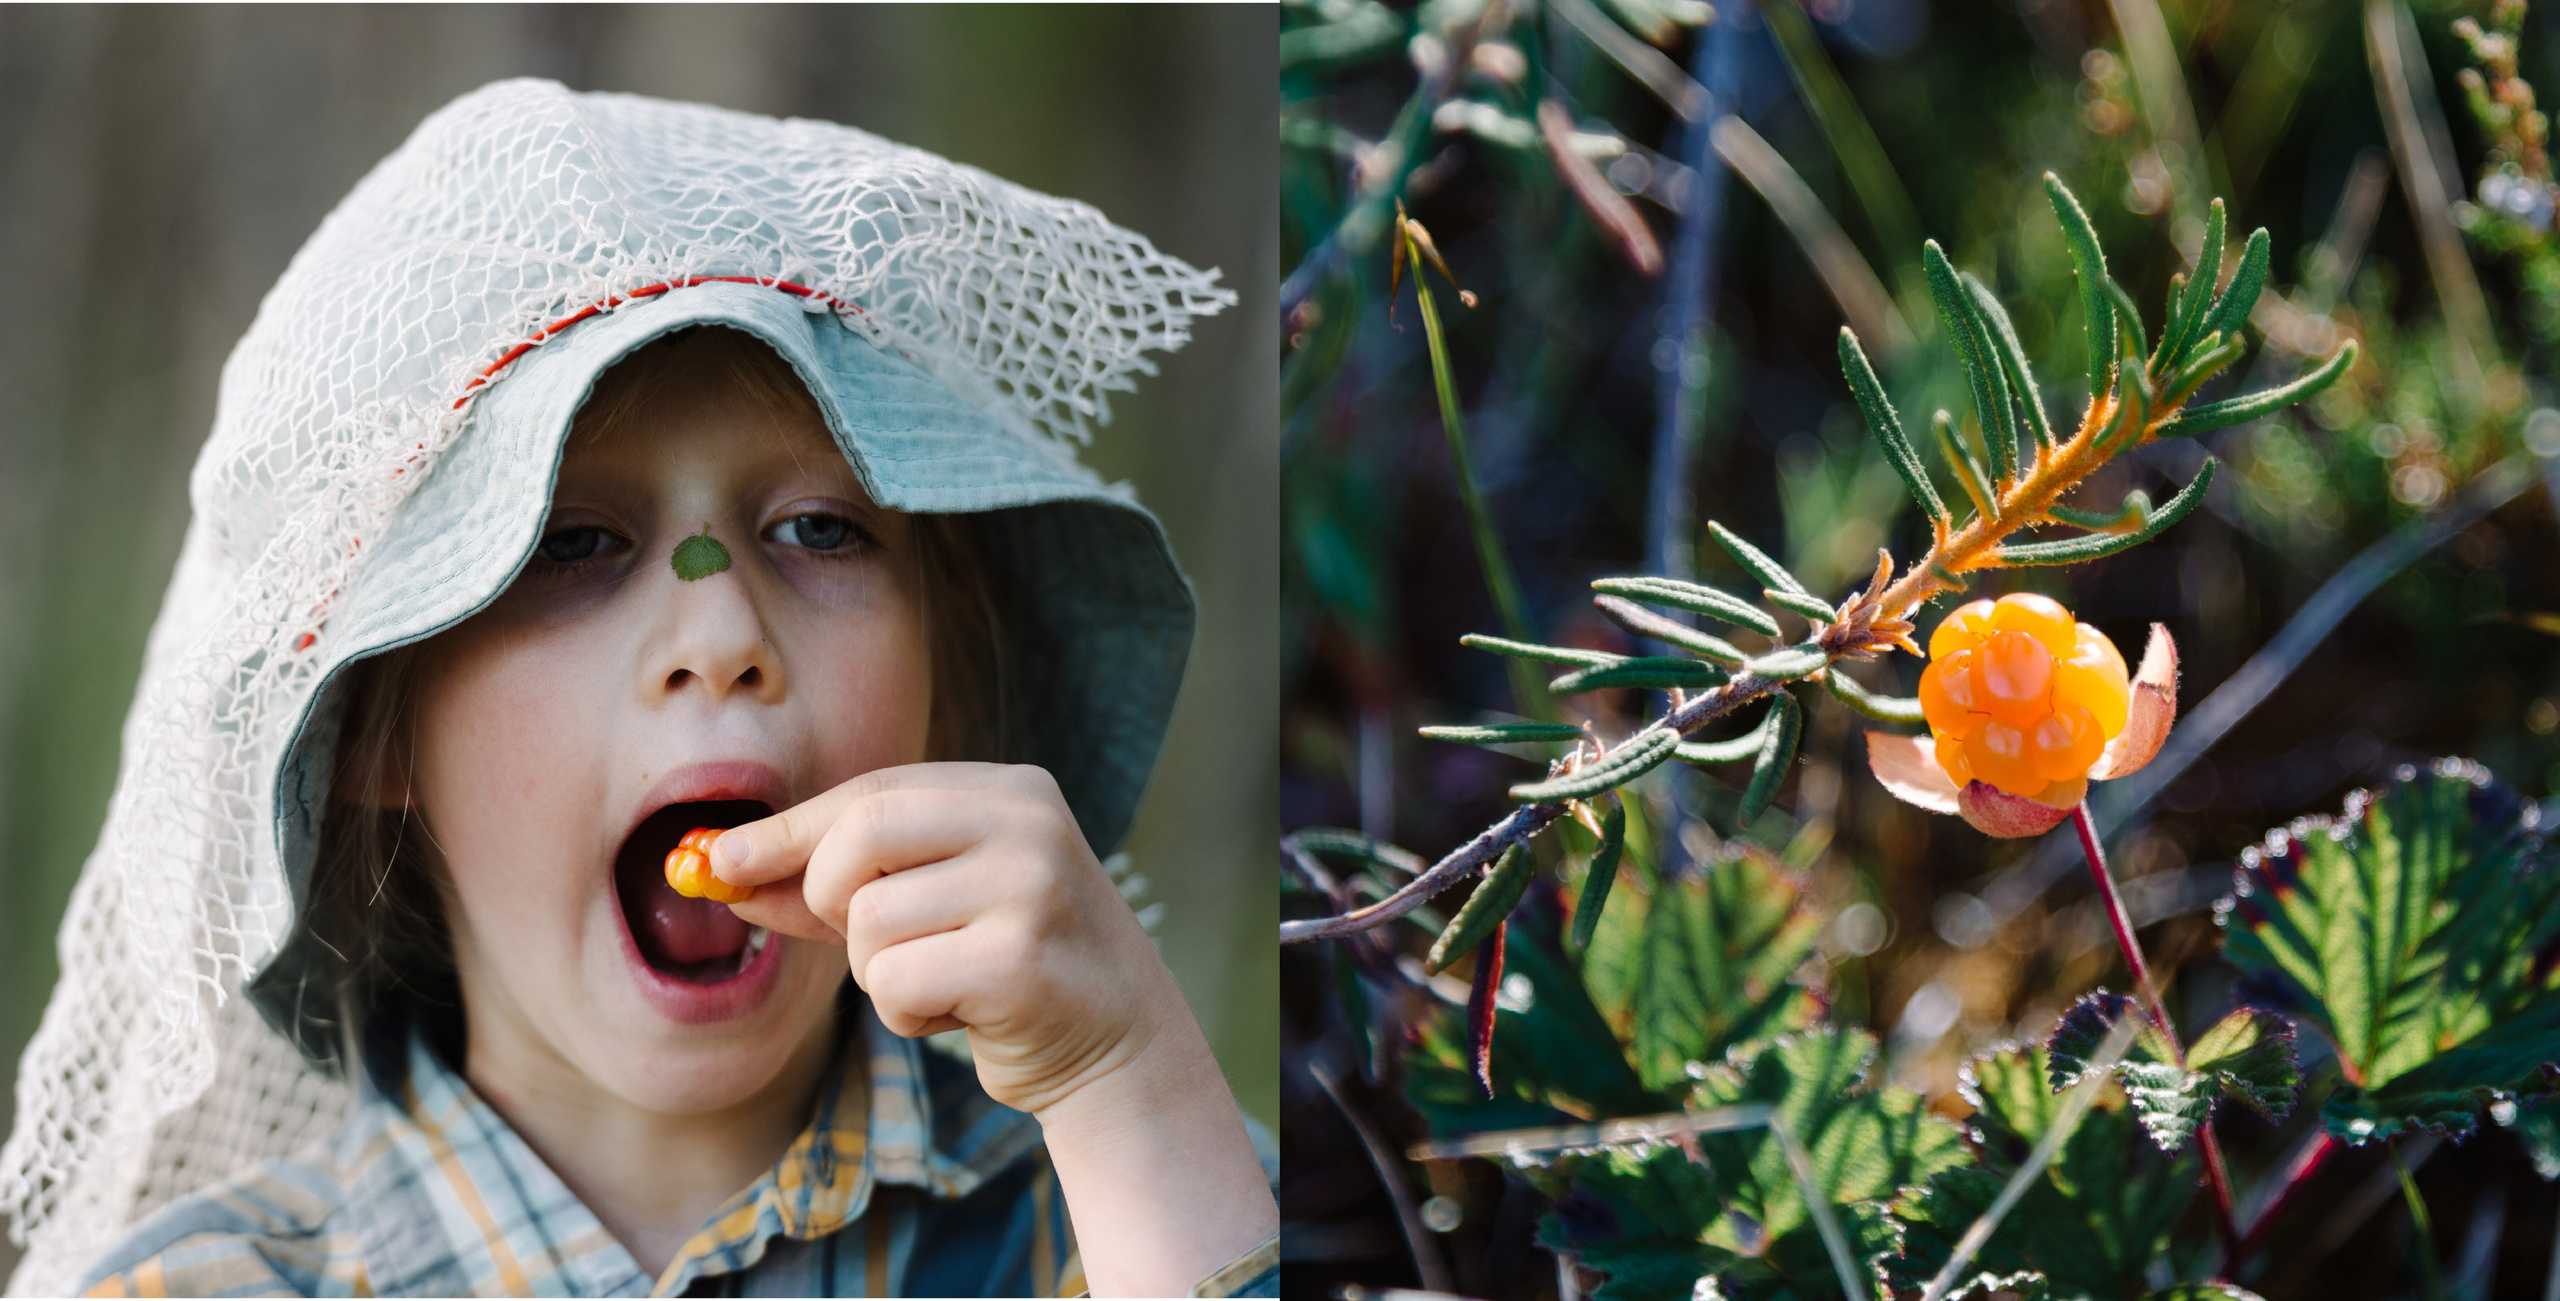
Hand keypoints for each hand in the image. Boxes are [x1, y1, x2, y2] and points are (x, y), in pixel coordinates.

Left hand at [713, 761, 1275, 1294]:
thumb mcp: (929, 907)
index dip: (786, 828)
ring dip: (877, 972)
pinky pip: (896, 983)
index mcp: (1010, 790)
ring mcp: (1032, 886)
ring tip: (938, 982)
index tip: (719, 861)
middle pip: (860, 834)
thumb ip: (837, 884)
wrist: (1119, 1047)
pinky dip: (906, 1013)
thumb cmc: (1006, 970)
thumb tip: (721, 870)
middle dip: (826, 896)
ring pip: (870, 920)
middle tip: (858, 939)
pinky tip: (957, 1015)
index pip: (870, 792)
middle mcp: (1027, 824)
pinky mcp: (1021, 959)